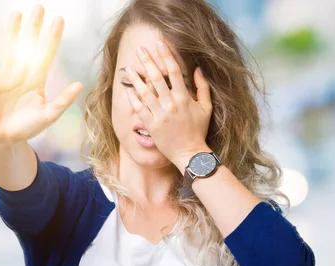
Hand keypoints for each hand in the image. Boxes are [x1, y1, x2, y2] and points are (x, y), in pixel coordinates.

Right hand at [0, 5, 81, 146]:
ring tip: (17, 13)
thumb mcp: (49, 115)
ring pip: (11, 49)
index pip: (47, 54)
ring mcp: (7, 77)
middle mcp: (23, 74)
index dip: (52, 38)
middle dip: (35, 28)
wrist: (7, 139)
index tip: (59, 20)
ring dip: (13, 32)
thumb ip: (63, 100)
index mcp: (38, 80)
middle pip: (30, 46)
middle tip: (39, 7)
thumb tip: (80, 84)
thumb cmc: (29, 128)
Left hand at [124, 40, 212, 166]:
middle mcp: (170, 104)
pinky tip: (128, 89)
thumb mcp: (206, 108)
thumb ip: (203, 87)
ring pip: (144, 92)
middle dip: (147, 61)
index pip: (173, 71)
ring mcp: (159, 115)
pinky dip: (133, 98)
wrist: (190, 153)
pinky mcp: (151, 125)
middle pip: (156, 78)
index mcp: (184, 98)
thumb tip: (198, 69)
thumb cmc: (199, 130)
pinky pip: (139, 108)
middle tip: (140, 50)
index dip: (166, 55)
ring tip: (128, 67)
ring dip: (135, 78)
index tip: (160, 44)